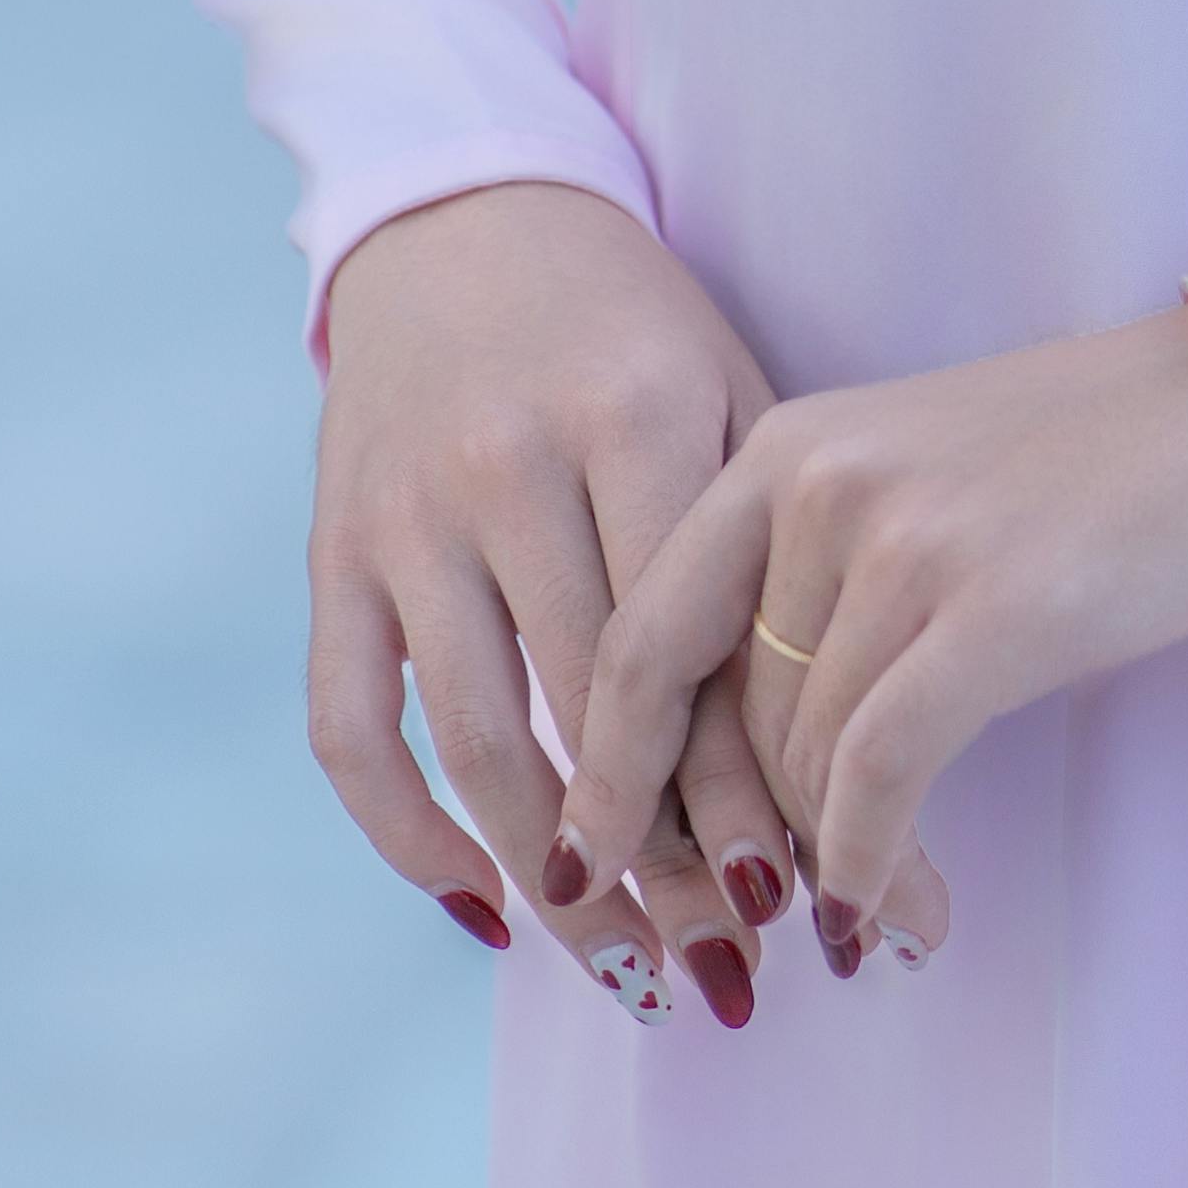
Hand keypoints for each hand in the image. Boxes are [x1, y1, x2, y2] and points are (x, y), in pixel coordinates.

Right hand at [308, 182, 948, 1024]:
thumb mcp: (728, 395)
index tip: (809, 900)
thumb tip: (854, 757)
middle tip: (731, 972)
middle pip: (592, 713)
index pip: (696, 649)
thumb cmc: (637, 330)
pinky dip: (411, 837)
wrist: (468, 215)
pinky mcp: (333, 547)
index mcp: (632, 413)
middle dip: (665, 864)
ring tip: (632, 971)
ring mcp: (406, 511)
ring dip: (556, 882)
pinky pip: (352, 727)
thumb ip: (767, 557)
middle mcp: (507, 464)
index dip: (746, 791)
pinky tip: (487, 909)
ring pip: (477, 742)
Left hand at [559, 286, 1187, 945]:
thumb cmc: (1095, 458)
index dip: (606, 771)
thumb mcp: (916, 482)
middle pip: (726, 721)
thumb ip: (818, 585)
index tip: (590, 869)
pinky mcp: (997, 613)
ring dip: (830, 873)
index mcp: (786, 448)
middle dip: (737, 849)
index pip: (646, 635)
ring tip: (876, 926)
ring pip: (803, 762)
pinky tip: (897, 914)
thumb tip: (751, 761)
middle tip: (766, 936)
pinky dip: (871, 865)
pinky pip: (882, 777)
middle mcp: (821, 483)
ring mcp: (907, 543)